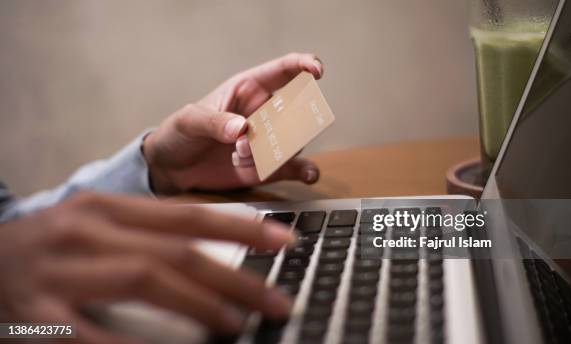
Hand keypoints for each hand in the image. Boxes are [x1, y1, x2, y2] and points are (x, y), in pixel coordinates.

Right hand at [0, 192, 293, 342]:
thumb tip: (211, 257)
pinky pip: (94, 334)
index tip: (283, 241)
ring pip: (145, 279)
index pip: (187, 216)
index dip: (241, 229)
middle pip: (176, 251)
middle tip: (275, 299)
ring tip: (237, 324)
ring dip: (200, 304)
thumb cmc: (50, 245)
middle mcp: (87, 230)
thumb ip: (149, 235)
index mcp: (107, 207)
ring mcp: (61, 270)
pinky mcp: (37, 313)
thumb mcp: (97, 226)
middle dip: (235, 277)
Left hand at [142, 52, 323, 194]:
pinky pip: (294, 167)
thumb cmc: (179, 134)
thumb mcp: (190, 121)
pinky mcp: (268, 166)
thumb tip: (242, 129)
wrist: (172, 169)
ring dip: (269, 152)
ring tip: (238, 157)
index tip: (316, 71)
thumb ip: (215, 122)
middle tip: (248, 141)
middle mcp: (265, 113)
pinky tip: (308, 175)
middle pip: (295, 111)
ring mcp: (269, 140)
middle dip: (279, 127)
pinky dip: (305, 170)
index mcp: (249, 89)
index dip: (304, 66)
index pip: (284, 71)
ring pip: (291, 142)